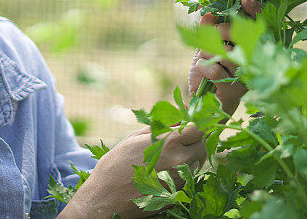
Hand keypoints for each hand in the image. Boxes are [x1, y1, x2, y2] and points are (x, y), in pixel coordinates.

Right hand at [61, 125, 205, 217]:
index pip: (198, 128)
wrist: (105, 198)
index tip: (185, 126)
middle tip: (176, 141)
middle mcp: (179, 161)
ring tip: (166, 157)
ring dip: (189, 157)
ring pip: (198, 162)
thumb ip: (162, 123)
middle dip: (193, 141)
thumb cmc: (116, 164)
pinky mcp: (178, 194)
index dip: (193, 125)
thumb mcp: (136, 137)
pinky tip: (164, 171)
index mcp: (169, 143)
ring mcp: (180, 180)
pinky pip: (190, 178)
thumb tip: (182, 109)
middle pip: (201, 145)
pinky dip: (183, 172)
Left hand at [187, 0, 262, 114]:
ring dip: (207, 52)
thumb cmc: (209, 75)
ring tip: (204, 60)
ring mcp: (246, 75)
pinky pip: (216, 68)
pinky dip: (203, 66)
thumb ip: (208, 33)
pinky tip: (201, 69)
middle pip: (239, 34)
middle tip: (209, 38)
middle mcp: (254, 61)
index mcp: (250, 48)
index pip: (258, 25)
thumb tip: (207, 15)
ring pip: (224, 51)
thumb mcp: (206, 50)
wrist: (205, 105)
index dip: (255, 10)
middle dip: (220, 30)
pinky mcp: (235, 89)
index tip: (245, 0)